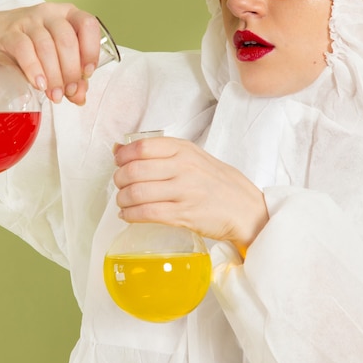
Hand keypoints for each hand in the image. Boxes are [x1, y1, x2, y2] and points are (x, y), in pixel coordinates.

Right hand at [0, 2, 101, 104]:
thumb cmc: (32, 44)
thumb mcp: (55, 57)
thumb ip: (71, 76)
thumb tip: (79, 97)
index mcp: (68, 15)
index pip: (87, 25)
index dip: (91, 51)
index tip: (87, 74)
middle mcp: (50, 14)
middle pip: (66, 40)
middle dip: (70, 71)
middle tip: (68, 92)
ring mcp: (29, 21)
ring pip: (46, 46)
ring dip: (53, 75)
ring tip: (54, 95)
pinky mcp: (9, 33)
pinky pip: (24, 50)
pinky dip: (34, 69)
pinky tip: (39, 84)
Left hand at [113, 136, 268, 256]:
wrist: (245, 209)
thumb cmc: (216, 182)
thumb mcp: (191, 157)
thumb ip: (158, 152)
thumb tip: (117, 148)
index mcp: (184, 150)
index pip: (142, 147)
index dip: (122, 156)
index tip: (118, 163)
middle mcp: (183, 168)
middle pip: (134, 171)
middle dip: (119, 180)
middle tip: (120, 185)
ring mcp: (184, 191)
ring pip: (137, 193)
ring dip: (122, 199)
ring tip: (123, 202)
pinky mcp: (184, 214)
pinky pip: (147, 213)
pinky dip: (130, 215)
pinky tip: (127, 215)